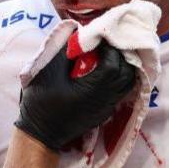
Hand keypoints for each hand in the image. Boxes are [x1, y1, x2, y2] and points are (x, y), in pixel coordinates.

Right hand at [15, 41, 135, 150]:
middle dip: (120, 56)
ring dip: (123, 68)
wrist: (40, 134)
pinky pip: (121, 93)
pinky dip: (120, 79)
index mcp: (92, 88)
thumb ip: (63, 50)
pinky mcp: (104, 113)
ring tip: (109, 57)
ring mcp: (106, 107)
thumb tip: (77, 32)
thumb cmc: (40, 102)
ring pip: (128, 84)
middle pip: (127, 73)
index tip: (98, 40)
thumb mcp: (46, 71)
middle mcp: (105, 98)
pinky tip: (107, 72)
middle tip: (107, 45)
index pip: (114, 64)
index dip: (109, 49)